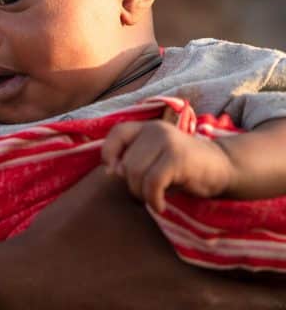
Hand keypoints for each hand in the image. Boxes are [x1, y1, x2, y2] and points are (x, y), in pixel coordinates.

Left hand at [102, 119, 232, 211]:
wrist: (225, 168)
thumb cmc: (185, 168)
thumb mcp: (156, 159)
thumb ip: (134, 160)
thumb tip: (111, 171)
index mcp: (147, 127)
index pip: (116, 133)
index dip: (109, 153)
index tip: (114, 173)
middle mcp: (155, 129)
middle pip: (125, 162)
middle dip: (132, 185)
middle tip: (146, 194)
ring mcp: (167, 141)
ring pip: (136, 172)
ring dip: (141, 194)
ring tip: (154, 200)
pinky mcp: (177, 157)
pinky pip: (152, 182)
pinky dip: (153, 199)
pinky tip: (160, 206)